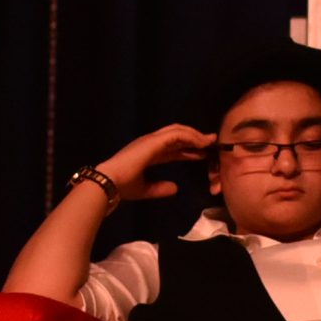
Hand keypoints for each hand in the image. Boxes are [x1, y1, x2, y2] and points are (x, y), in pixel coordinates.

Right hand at [96, 124, 215, 201]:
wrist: (109, 183)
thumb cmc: (123, 186)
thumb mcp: (145, 189)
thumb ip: (160, 188)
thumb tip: (175, 188)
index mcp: (147, 153)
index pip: (172, 148)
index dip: (188, 150)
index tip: (202, 154)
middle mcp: (149, 143)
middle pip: (177, 135)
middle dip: (194, 138)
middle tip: (211, 142)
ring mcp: (151, 140)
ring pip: (178, 131)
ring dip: (195, 135)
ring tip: (210, 141)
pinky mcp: (153, 141)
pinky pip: (177, 135)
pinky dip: (191, 137)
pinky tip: (202, 143)